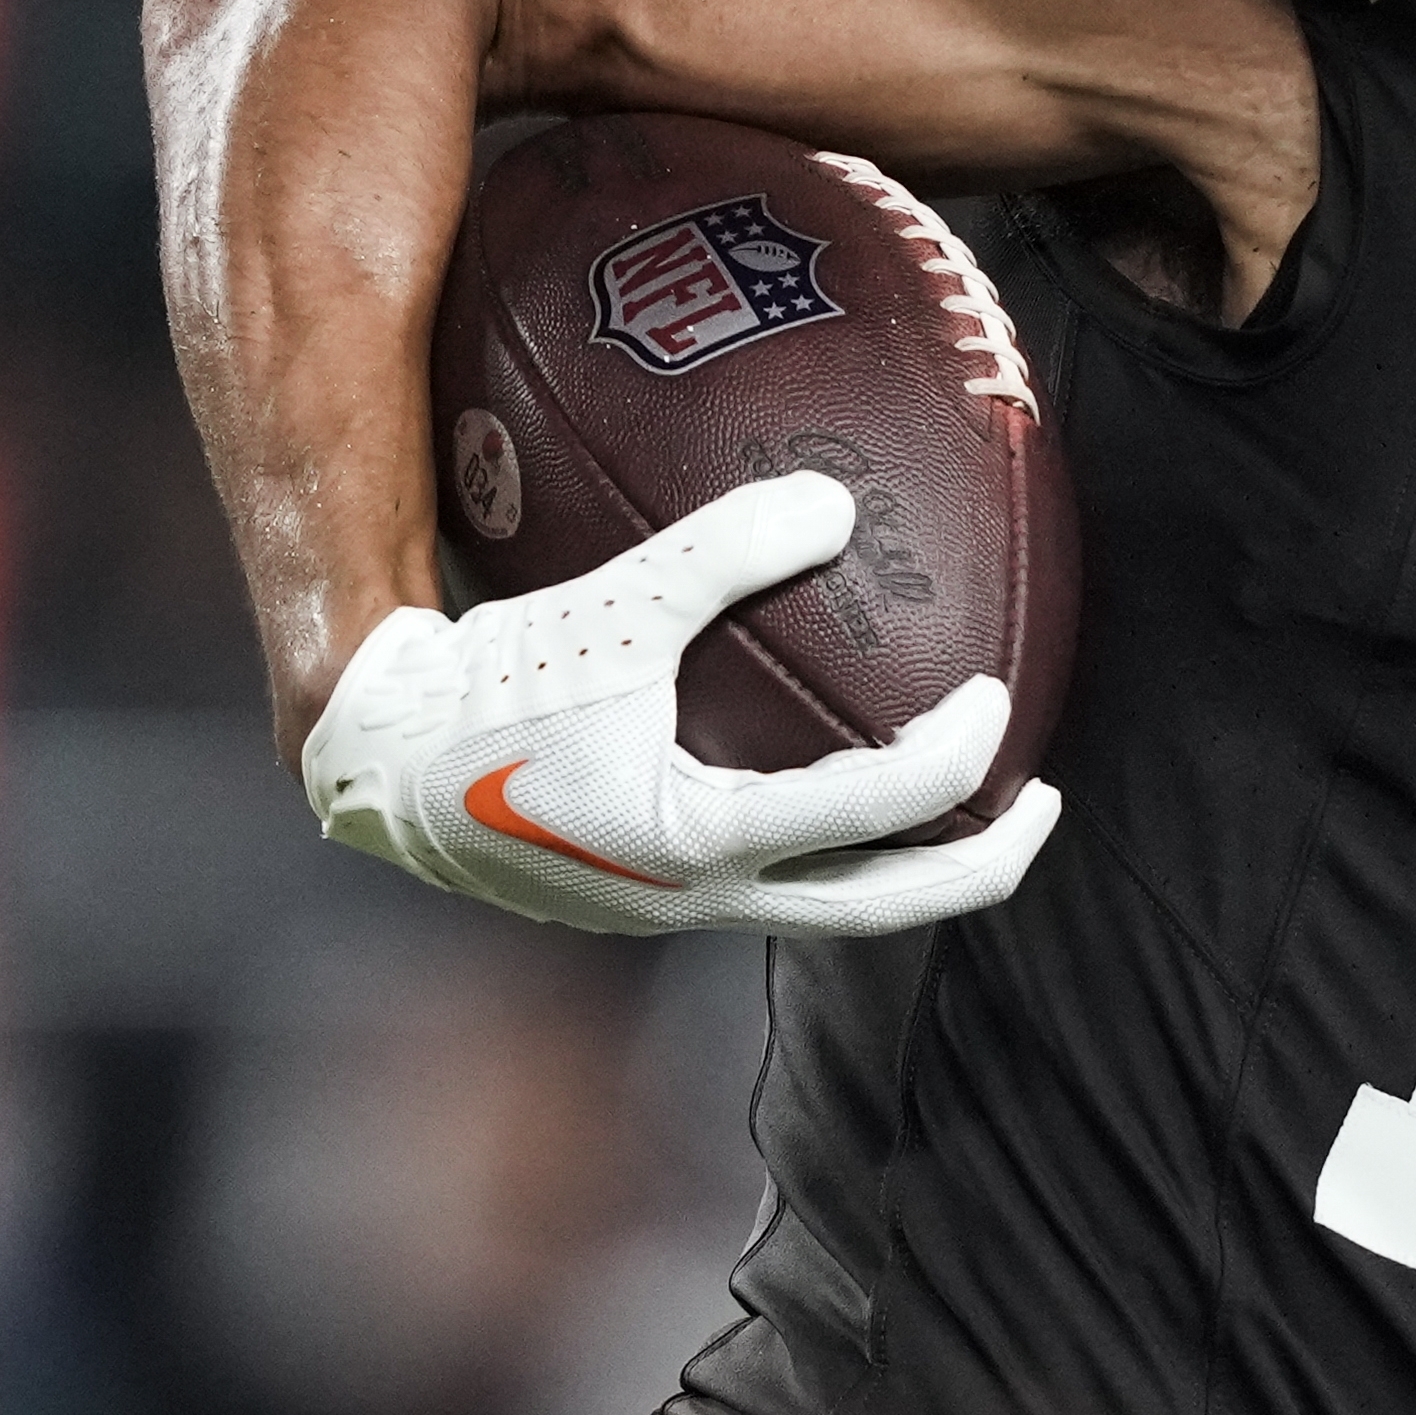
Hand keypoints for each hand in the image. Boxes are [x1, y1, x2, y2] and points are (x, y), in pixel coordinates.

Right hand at [300, 470, 1058, 935]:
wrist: (375, 764)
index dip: (959, 756)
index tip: (997, 697)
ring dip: (912, 864)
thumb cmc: (486, 684)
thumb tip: (836, 504)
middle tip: (1040, 800)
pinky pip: (778, 883)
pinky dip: (837, 846)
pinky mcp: (655, 897)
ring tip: (970, 803)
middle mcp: (702, 899)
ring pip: (837, 910)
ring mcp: (679, 910)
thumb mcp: (609, 606)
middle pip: (889, 909)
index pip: (879, 813)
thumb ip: (720, 553)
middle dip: (982, 863)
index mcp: (701, 841)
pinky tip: (847, 780)